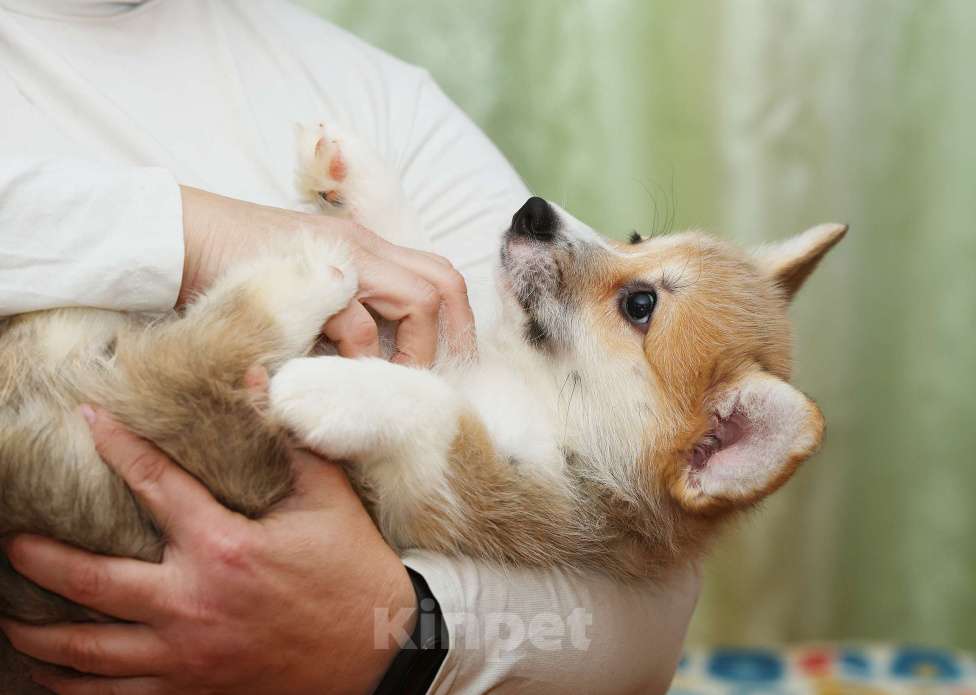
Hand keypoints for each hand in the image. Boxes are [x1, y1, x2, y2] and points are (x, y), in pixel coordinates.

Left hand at [0, 407, 416, 694]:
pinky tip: (53, 677)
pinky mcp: (194, 690)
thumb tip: (253, 377)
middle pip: (92, 581)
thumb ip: (286, 438)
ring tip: (10, 619)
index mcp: (225, 547)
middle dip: (41, 559)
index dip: (117, 445)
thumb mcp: (328, 498)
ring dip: (41, 635)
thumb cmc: (353, 567)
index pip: (154, 484)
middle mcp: (193, 604)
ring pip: (90, 652)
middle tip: (12, 542)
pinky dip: (75, 688)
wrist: (379, 650)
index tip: (87, 419)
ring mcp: (187, 656)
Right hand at [179, 186, 474, 364]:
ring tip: (389, 385)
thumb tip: (369, 359)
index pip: (437, 275)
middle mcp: (365, 247)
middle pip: (443, 283)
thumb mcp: (303, 285)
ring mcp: (341, 258)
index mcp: (368, 248)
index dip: (455, 324)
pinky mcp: (312, 277)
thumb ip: (339, 309)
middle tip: (431, 383)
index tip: (443, 368)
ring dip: (413, 350)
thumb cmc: (235, 264)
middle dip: (450, 338)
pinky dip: (359, 355)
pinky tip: (342, 377)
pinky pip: (356, 320)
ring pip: (417, 300)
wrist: (178, 236)